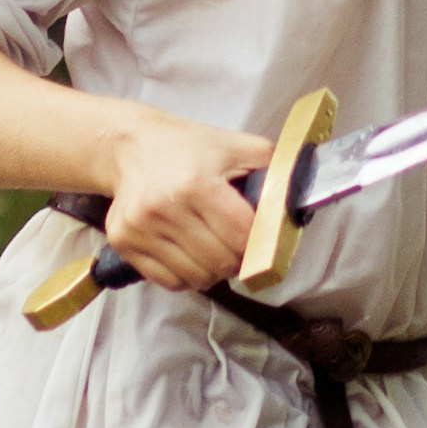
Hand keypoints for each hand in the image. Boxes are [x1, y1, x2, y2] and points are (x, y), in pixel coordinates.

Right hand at [102, 109, 279, 290]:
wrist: (131, 146)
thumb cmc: (189, 148)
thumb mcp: (236, 146)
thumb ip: (273, 169)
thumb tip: (303, 196)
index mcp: (197, 183)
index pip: (241, 236)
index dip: (259, 243)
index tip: (261, 239)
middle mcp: (164, 207)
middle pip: (221, 262)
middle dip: (238, 259)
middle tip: (237, 244)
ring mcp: (140, 228)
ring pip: (196, 277)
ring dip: (213, 270)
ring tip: (212, 246)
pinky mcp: (123, 242)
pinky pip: (169, 281)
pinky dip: (187, 275)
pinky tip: (188, 252)